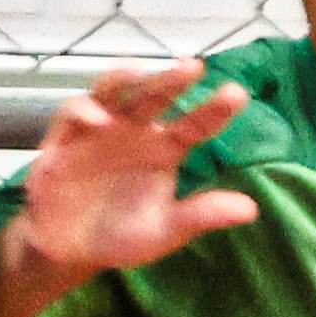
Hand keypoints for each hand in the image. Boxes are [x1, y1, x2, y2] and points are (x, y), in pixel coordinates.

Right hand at [13, 58, 260, 287]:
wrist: (70, 250)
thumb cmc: (121, 235)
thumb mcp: (165, 231)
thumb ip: (202, 215)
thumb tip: (251, 210)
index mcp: (165, 149)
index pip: (195, 124)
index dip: (214, 110)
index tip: (237, 94)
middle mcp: (135, 131)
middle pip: (155, 96)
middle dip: (171, 80)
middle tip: (193, 66)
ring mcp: (99, 131)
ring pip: (112, 92)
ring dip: (122, 79)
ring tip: (138, 71)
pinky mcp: (64, 140)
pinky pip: (72, 115)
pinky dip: (85, 112)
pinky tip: (100, 120)